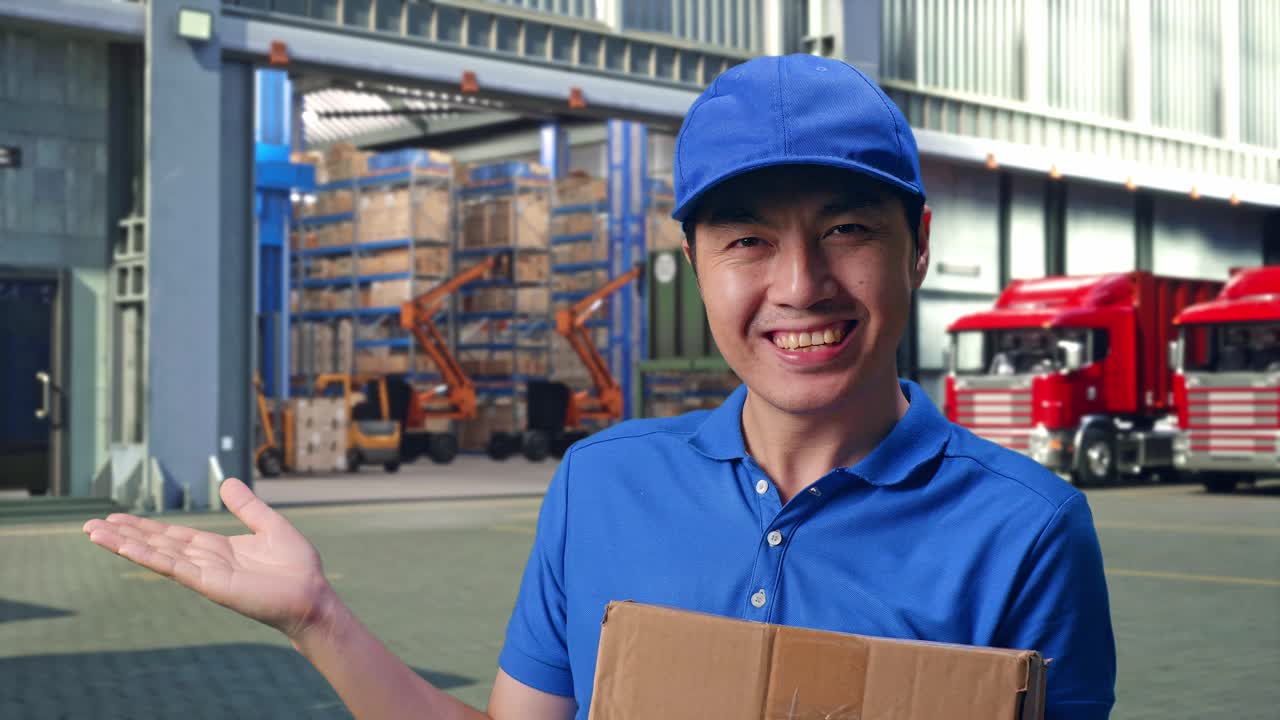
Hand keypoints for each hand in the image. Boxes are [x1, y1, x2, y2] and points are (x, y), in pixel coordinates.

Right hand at [83, 478, 333, 640]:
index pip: (173, 536)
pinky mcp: (210, 584)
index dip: (145, 527)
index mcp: (217, 549)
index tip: (117, 518)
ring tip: (94, 534)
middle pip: (157, 544)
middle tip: (90, 526)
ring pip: (157, 555)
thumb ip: (247, 507)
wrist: (312, 595)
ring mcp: (204, 574)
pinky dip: (148, 556)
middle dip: (124, 535)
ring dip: (125, 545)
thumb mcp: (270, 526)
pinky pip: (173, 567)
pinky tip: (125, 547)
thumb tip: (226, 482)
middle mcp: (205, 561)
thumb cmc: (297, 567)